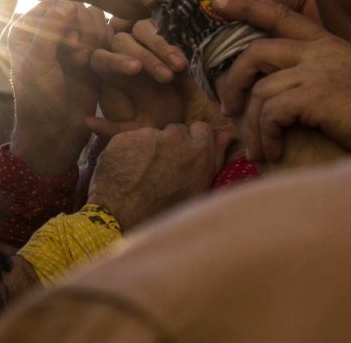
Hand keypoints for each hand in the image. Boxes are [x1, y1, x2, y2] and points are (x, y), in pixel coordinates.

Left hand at [9, 0, 109, 176]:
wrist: (57, 131)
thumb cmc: (40, 100)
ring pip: (93, 18)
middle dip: (81, 30)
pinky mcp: (89, 52)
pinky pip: (103, 34)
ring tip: (82, 63)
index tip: (65, 46)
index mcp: (25, 29)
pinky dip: (103, 46)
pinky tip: (93, 65)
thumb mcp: (38, 64)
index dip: (66, 20)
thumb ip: (49, 30)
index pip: (55, 3)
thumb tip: (68, 3)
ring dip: (93, 38)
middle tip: (76, 58)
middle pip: (77, 8)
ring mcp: (69, 41)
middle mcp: (47, 31)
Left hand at [87, 19, 231, 137]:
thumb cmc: (156, 119)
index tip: (136, 69)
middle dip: (145, 57)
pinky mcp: (163, 35)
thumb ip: (111, 129)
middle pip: (121, 40)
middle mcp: (123, 52)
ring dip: (159, 48)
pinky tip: (182, 64)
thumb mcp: (134, 129)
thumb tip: (86, 121)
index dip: (115, 60)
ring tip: (177, 69)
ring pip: (142, 30)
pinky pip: (163, 29)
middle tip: (165, 77)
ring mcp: (143, 41)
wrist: (185, 114)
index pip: (100, 58)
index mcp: (110, 73)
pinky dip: (171, 46)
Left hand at [87, 122, 220, 230]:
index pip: (201, 129)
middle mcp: (175, 137)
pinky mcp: (124, 137)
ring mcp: (148, 136)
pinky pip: (129, 140)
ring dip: (148, 147)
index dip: (193, 141)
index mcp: (199, 151)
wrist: (123, 220)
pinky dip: (127, 151)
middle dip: (171, 143)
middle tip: (162, 168)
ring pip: (151, 135)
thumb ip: (216, 158)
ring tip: (142, 174)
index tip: (186, 156)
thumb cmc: (167, 213)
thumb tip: (226, 134)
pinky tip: (126, 171)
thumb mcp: (200, 190)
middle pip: (176, 131)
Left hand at [211, 0, 350, 161]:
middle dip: (232, 81)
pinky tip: (273, 151)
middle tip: (226, 108)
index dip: (246, 7)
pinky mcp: (317, 94)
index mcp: (325, 44)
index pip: (279, 16)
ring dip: (251, 125)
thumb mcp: (342, 84)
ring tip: (257, 150)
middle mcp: (320, 51)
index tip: (218, 4)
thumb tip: (262, 90)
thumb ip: (309, 76)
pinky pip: (271, 111)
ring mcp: (319, 71)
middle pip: (255, 52)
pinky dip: (265, 134)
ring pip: (260, 91)